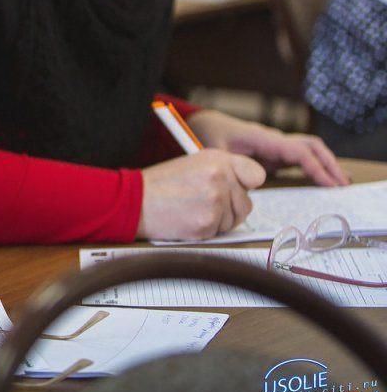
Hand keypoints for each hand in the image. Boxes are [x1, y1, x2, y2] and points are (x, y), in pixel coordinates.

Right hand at [137, 150, 265, 240]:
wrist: (134, 201)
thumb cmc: (160, 184)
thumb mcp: (194, 164)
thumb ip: (223, 171)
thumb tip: (249, 185)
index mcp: (217, 159)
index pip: (256, 174)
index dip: (246, 184)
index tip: (236, 188)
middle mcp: (220, 177)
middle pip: (246, 203)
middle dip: (229, 207)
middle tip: (202, 203)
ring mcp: (215, 201)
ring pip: (235, 220)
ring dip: (218, 220)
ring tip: (193, 210)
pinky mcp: (208, 223)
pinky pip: (220, 232)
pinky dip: (206, 230)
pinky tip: (188, 220)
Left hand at [188, 110, 348, 186]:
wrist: (208, 125)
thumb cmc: (212, 136)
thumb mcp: (215, 150)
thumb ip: (229, 164)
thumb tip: (248, 181)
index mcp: (264, 138)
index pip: (298, 151)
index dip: (315, 167)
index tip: (329, 184)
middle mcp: (275, 139)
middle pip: (311, 146)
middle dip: (329, 164)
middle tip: (343, 186)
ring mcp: (277, 145)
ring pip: (310, 150)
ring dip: (326, 164)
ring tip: (341, 184)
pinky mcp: (275, 153)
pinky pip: (301, 158)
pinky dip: (315, 167)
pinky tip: (325, 181)